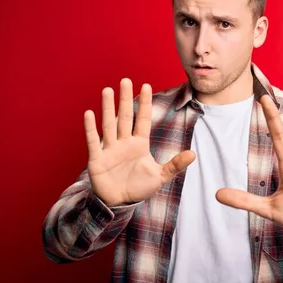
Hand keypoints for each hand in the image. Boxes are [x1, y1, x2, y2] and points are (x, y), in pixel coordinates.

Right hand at [84, 78, 195, 206]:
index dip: (145, 103)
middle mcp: (124, 142)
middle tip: (126, 80)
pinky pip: (94, 141)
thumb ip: (175, 165)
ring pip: (109, 124)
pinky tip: (89, 113)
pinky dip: (91, 128)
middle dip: (126, 99)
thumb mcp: (160, 177)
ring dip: (108, 108)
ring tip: (107, 90)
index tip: (146, 86)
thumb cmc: (139, 188)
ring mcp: (110, 149)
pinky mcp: (97, 159)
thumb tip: (194, 154)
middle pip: (125, 116)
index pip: (143, 119)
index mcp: (139, 144)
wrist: (120, 203)